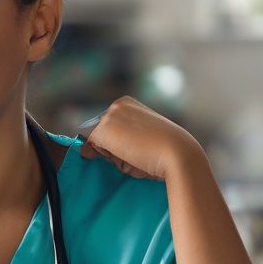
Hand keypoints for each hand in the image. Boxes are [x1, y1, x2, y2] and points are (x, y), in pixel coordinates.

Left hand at [77, 96, 203, 181]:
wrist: (177, 153)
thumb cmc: (165, 151)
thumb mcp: (142, 139)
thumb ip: (119, 140)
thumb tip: (85, 151)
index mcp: (128, 104)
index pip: (112, 132)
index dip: (123, 146)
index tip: (145, 146)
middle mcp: (116, 105)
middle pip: (103, 139)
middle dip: (117, 152)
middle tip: (143, 151)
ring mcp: (108, 116)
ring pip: (99, 146)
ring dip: (115, 156)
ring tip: (138, 154)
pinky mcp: (103, 130)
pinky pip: (94, 152)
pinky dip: (110, 159)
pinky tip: (130, 154)